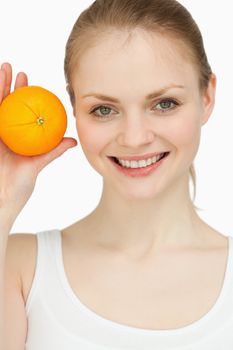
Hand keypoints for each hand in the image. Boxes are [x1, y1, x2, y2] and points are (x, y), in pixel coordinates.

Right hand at [0, 62, 76, 214]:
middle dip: (8, 84)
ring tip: (4, 69)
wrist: (4, 199)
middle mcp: (3, 133)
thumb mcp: (38, 164)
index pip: (19, 111)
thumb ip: (53, 151)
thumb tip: (72, 140)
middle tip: (14, 69)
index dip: (24, 95)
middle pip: (4, 103)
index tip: (32, 82)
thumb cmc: (20, 185)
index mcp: (16, 136)